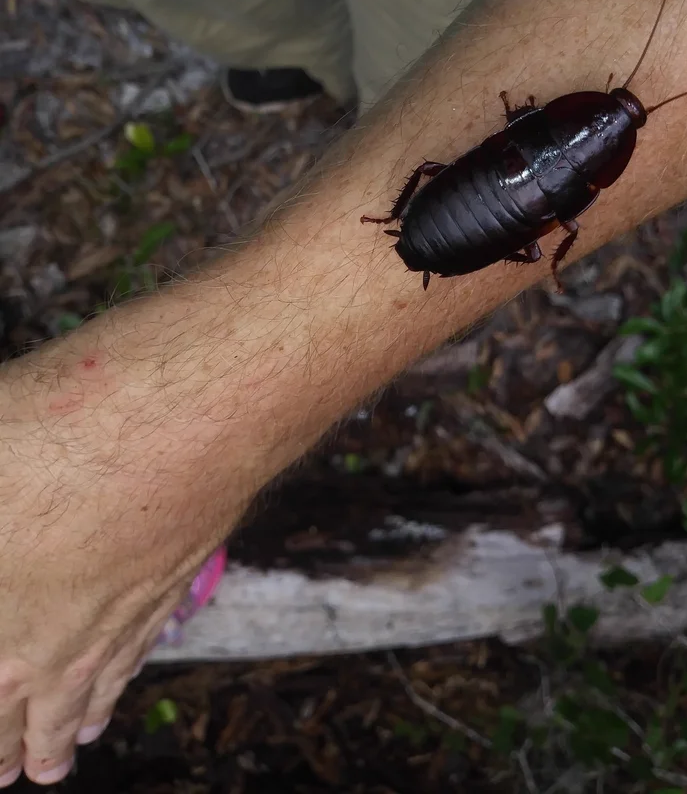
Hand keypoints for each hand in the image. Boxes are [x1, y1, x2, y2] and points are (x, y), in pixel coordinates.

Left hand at [0, 386, 223, 784]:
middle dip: (2, 749)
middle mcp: (46, 641)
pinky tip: (115, 689)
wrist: (172, 425)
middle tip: (6, 774)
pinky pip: (132, 661)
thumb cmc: (51, 438)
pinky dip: (116, 688)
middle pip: (15, 715)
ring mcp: (110, 621)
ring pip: (80, 697)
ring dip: (60, 732)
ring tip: (54, 759)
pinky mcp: (163, 592)